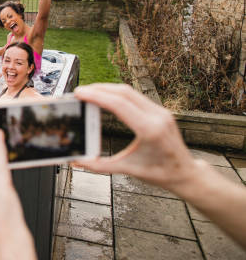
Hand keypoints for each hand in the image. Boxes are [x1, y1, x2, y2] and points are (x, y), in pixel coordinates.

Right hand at [73, 83, 197, 192]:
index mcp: (150, 130)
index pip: (119, 105)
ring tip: (89, 93)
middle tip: (80, 92)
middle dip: (99, 89)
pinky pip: (135, 96)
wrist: (185, 173)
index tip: (80, 93)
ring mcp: (160, 111)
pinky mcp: (159, 111)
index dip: (97, 96)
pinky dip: (117, 94)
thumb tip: (76, 161)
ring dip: (108, 89)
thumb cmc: (160, 173)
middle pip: (123, 92)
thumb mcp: (127, 169)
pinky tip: (106, 97)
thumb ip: (100, 165)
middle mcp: (157, 116)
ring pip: (129, 91)